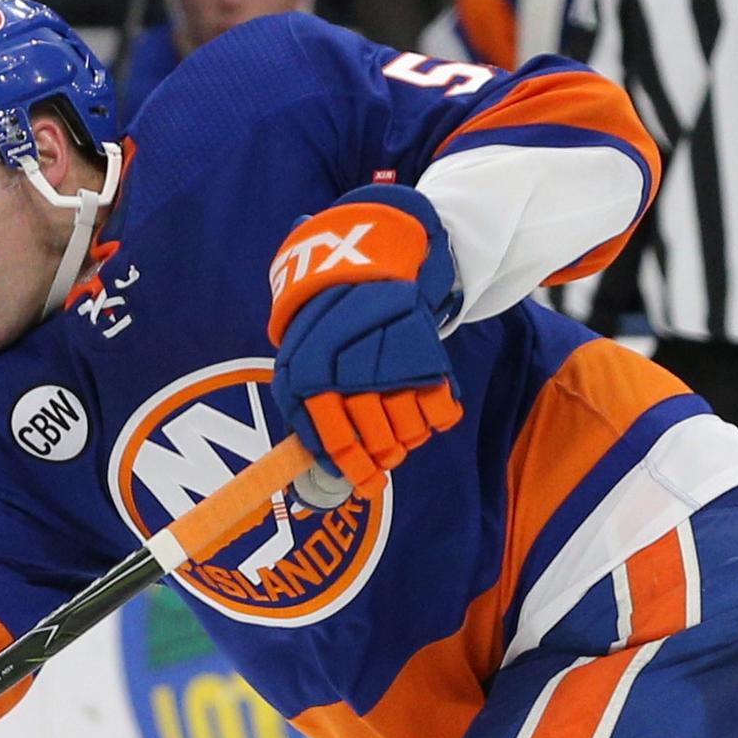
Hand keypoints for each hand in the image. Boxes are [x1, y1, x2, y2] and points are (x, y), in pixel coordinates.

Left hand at [267, 185, 461, 490]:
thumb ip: (304, 403)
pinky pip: (439, 408)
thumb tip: (312, 463)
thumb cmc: (330, 312)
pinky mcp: (422, 350)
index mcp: (305, 372)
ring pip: (407, 429)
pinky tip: (430, 403)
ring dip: (411, 434)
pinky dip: (439, 413)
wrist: (373, 255)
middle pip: (375, 440)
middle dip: (385, 452)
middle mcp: (343, 370)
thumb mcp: (298, 349)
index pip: (331, 440)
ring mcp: (383, 361)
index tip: (367, 482)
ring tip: (407, 421)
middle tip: (392, 452)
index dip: (352, 466)